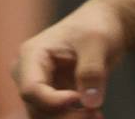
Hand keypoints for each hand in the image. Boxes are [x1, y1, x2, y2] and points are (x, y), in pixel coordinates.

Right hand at [14, 0, 128, 116]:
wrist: (104, 25)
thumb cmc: (96, 27)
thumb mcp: (97, 43)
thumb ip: (92, 71)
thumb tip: (89, 103)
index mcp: (32, 53)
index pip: (31, 89)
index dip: (54, 102)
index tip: (80, 98)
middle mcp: (29, 71)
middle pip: (36, 107)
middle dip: (65, 116)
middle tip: (96, 114)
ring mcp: (40, 84)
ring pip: (43, 116)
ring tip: (96, 114)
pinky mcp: (52, 95)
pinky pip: (56, 116)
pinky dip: (73, 118)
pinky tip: (94, 113)